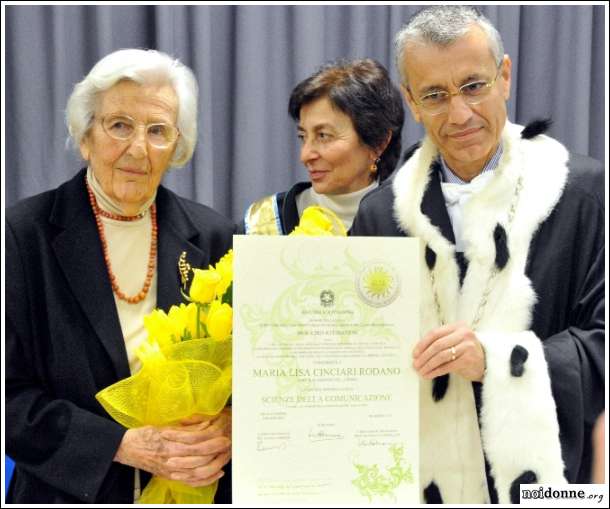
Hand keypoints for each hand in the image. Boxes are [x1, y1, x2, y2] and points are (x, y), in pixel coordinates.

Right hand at [114, 410, 231, 486]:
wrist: (127, 449)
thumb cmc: (145, 435)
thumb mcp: (165, 426)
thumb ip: (186, 428)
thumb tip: (206, 424)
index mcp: (169, 444)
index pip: (196, 442)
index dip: (211, 439)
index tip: (223, 434)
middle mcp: (170, 459)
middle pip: (199, 457)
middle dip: (216, 451)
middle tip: (227, 443)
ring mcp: (171, 471)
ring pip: (198, 472)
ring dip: (214, 464)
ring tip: (225, 456)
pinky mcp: (170, 477)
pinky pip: (192, 482)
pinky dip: (207, 479)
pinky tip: (217, 473)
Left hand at [412, 321, 485, 381]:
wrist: (485, 363)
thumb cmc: (465, 352)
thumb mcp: (454, 341)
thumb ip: (439, 342)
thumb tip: (417, 353)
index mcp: (457, 326)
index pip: (435, 333)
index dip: (422, 344)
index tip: (414, 354)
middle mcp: (464, 334)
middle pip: (437, 345)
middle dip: (423, 356)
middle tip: (415, 364)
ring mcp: (467, 346)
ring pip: (441, 356)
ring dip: (428, 365)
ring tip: (420, 371)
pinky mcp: (469, 360)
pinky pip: (447, 366)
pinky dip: (436, 371)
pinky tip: (429, 375)